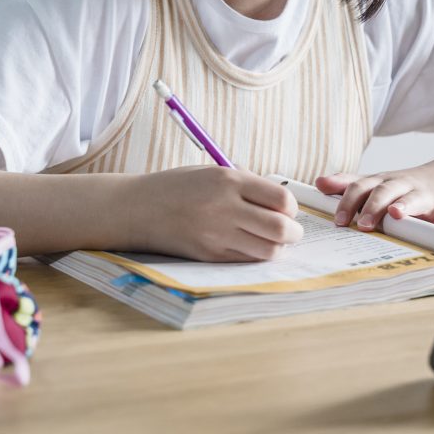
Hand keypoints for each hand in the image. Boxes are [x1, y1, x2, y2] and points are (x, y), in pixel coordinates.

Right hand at [126, 166, 302, 261]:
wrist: (139, 208)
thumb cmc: (178, 186)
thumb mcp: (213, 172)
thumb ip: (246, 183)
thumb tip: (281, 202)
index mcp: (228, 180)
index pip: (280, 199)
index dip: (291, 207)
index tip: (288, 209)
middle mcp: (225, 208)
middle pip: (280, 228)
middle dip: (294, 232)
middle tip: (292, 231)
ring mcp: (217, 235)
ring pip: (268, 250)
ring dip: (278, 248)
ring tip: (275, 242)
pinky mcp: (209, 256)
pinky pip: (246, 261)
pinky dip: (257, 256)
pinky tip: (253, 247)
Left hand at [315, 154, 433, 231]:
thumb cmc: (406, 185)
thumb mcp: (377, 182)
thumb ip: (349, 184)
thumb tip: (319, 182)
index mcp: (382, 182)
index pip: (360, 187)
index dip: (347, 201)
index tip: (338, 219)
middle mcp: (401, 185)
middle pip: (383, 192)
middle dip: (371, 207)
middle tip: (361, 224)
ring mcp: (424, 194)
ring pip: (412, 199)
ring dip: (404, 206)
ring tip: (396, 215)